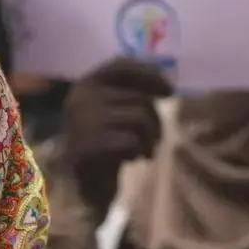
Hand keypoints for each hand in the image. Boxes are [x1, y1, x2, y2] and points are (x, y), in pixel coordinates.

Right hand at [60, 57, 171, 213]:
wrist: (79, 182)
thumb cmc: (102, 143)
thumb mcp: (111, 111)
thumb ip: (129, 93)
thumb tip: (166, 85)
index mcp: (84, 84)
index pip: (120, 66)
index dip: (148, 74)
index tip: (169, 91)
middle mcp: (80, 97)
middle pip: (138, 96)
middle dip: (156, 120)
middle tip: (156, 139)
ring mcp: (83, 120)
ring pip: (139, 117)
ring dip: (150, 138)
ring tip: (145, 151)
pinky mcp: (88, 144)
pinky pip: (131, 140)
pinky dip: (137, 151)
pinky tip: (130, 159)